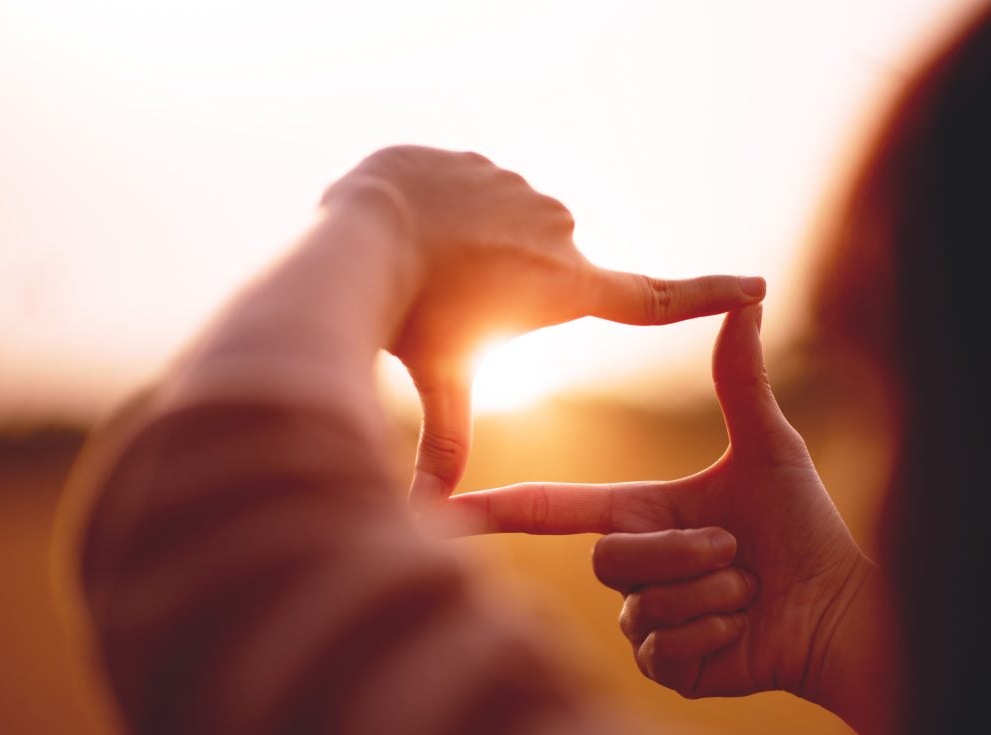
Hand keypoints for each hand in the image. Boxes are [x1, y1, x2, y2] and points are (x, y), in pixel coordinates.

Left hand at [324, 146, 766, 507]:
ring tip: (427, 263)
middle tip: (450, 298)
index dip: (708, 297)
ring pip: (503, 233)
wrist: (365, 228)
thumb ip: (444, 445)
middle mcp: (560, 232)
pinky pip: (475, 196)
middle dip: (502, 289)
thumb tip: (421, 519)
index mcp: (564, 286)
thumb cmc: (407, 314)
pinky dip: (449, 215)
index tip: (755, 286)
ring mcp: (524, 189)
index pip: (655, 299)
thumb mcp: (439, 380)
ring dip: (473, 250)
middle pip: (540, 275)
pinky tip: (416, 225)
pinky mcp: (489, 162)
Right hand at [441, 305, 874, 706]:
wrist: (838, 608)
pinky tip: (742, 628)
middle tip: (735, 549)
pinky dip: (714, 633)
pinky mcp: (665, 663)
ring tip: (746, 586)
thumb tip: (747, 299)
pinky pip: (662, 649)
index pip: (552, 509)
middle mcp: (632, 564)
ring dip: (709, 592)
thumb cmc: (803, 525)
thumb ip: (740, 378)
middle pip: (608, 558)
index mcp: (638, 512)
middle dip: (682, 551)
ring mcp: (643, 618)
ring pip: (640, 605)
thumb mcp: (767, 446)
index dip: (494, 508)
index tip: (439, 510)